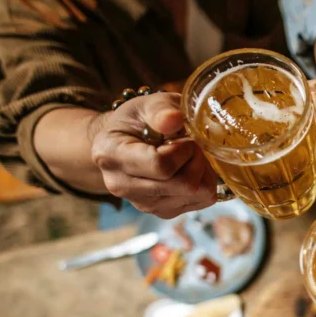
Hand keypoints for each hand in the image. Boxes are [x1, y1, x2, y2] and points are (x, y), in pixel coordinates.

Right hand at [89, 93, 216, 218]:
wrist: (125, 142)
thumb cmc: (137, 120)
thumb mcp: (146, 104)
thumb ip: (160, 108)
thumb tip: (174, 119)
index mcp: (111, 155)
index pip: (160, 165)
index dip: (183, 149)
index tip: (181, 136)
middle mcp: (121, 186)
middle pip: (182, 185)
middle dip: (197, 160)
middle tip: (191, 144)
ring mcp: (142, 204)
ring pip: (195, 195)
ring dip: (202, 172)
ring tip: (188, 156)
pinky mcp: (161, 212)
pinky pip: (200, 202)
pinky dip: (203, 183)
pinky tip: (189, 169)